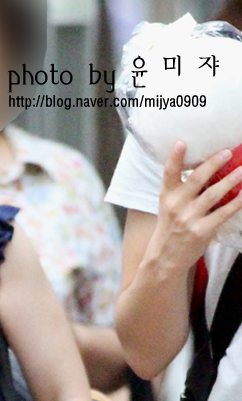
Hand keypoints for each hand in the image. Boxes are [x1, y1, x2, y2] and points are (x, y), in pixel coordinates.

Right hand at [149, 141, 241, 274]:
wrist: (166, 258)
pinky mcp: (201, 231)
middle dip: (212, 164)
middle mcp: (176, 205)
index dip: (174, 157)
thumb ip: (183, 188)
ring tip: (241, 170)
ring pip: (212, 195)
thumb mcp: (169, 205)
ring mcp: (188, 219)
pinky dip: (235, 203)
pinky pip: (222, 213)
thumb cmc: (171, 226)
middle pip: (196, 180)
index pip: (169, 173)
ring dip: (229, 181)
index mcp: (167, 195)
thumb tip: (208, 166)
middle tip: (226, 151)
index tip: (181, 142)